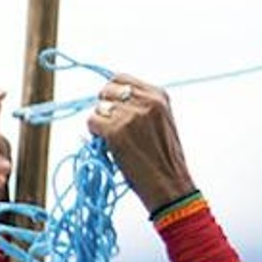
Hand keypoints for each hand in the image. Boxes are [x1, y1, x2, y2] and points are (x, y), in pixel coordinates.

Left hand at [81, 75, 195, 212]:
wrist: (169, 183)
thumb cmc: (163, 157)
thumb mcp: (160, 120)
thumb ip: (140, 105)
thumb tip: (110, 99)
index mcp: (158, 95)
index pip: (121, 78)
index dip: (112, 93)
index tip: (114, 107)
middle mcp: (146, 101)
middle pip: (106, 90)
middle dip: (105, 107)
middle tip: (112, 126)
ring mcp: (130, 116)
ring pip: (98, 108)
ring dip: (101, 124)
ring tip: (116, 140)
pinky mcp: (115, 132)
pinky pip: (92, 123)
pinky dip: (96, 135)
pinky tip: (110, 147)